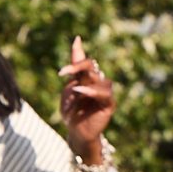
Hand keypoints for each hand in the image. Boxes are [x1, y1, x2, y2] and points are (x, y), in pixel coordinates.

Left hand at [56, 35, 115, 155]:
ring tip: (74, 89)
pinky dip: (92, 91)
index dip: (79, 51)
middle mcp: (96, 83)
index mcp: (85, 78)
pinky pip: (105, 94)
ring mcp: (104, 93)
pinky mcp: (109, 104)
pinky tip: (81, 91)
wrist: (76, 132)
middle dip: (79, 65)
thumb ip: (73, 74)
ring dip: (86, 82)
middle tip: (63, 72)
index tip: (76, 39)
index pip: (84, 61)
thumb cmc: (71, 112)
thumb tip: (76, 59)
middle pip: (92, 66)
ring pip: (101, 79)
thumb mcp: (68, 91)